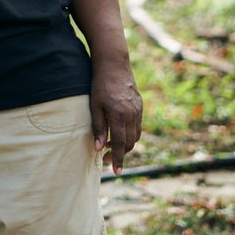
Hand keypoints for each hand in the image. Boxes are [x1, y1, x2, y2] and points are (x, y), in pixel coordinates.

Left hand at [90, 60, 142, 174]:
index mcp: (119, 115)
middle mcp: (132, 114)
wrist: (113, 63)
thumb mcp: (95, 106)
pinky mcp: (139, 105)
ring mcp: (138, 109)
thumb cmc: (99, 84)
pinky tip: (120, 132)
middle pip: (131, 142)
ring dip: (126, 144)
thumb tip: (99, 148)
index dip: (119, 159)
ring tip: (112, 146)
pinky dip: (131, 133)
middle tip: (108, 159)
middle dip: (121, 153)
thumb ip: (98, 128)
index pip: (121, 143)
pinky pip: (137, 125)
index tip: (117, 172)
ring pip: (136, 135)